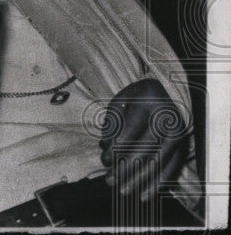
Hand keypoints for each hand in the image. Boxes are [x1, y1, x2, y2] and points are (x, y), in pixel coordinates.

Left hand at [99, 78, 189, 200]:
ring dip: (139, 179)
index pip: (132, 130)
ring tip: (122, 191)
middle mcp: (167, 119)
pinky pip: (172, 168)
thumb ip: (111, 124)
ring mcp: (178, 134)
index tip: (104, 161)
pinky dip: (158, 183)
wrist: (164, 92)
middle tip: (109, 181)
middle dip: (126, 168)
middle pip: (145, 149)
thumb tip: (105, 149)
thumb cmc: (135, 99)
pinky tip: (145, 195)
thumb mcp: (119, 101)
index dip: (117, 148)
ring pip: (159, 162)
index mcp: (149, 102)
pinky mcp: (183, 146)